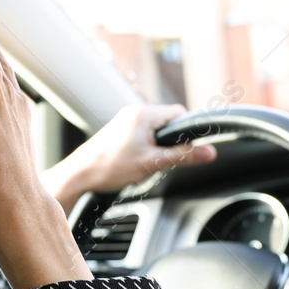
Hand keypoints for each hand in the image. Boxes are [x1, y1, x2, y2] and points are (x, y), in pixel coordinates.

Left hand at [43, 104, 218, 214]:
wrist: (79, 175)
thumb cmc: (109, 167)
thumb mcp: (152, 163)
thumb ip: (183, 156)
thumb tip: (209, 152)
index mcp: (143, 113)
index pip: (179, 114)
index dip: (186, 133)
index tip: (184, 150)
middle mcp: (134, 112)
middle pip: (167, 124)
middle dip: (169, 145)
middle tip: (158, 161)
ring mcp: (124, 121)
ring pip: (154, 133)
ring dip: (155, 150)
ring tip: (142, 165)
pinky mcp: (118, 132)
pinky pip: (142, 137)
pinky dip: (144, 152)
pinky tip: (133, 166)